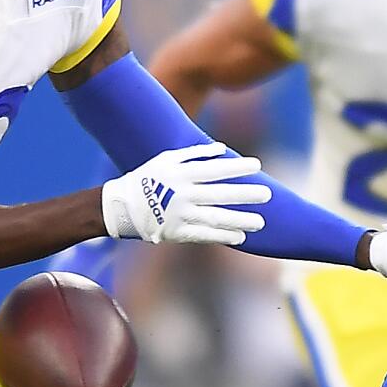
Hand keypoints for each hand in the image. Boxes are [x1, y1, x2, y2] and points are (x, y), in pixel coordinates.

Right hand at [102, 145, 271, 245]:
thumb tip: (222, 149)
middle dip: (245, 194)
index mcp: (180, 173)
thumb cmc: (146, 179)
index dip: (237, 167)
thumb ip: (194, 153)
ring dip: (240, 220)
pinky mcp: (176, 232)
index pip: (215, 169)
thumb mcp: (165, 159)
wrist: (119, 207)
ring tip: (261, 222)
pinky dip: (222, 236)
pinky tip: (240, 237)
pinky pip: (204, 235)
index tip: (258, 166)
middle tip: (268, 195)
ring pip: (215, 217)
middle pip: (220, 194)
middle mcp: (182, 194)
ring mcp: (179, 214)